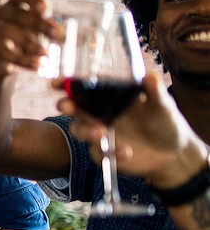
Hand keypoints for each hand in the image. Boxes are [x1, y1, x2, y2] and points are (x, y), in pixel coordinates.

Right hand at [0, 0, 61, 76]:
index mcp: (15, 5)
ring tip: (46, 54)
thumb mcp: (40, 29)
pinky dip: (24, 60)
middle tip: (56, 34)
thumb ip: (45, 22)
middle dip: (38, 23)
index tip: (45, 10)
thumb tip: (52, 23)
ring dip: (29, 43)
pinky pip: (4, 54)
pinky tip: (37, 65)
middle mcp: (1, 14)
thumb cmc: (28, 39)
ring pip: (6, 32)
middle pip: (15, 13)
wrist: (8, 63)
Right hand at [58, 70, 208, 186]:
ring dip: (86, 131)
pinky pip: (98, 154)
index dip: (67, 84)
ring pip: (80, 131)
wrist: (174, 153)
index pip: (85, 88)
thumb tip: (151, 75)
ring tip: (101, 133)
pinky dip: (110, 153)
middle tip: (67, 107)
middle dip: (67, 106)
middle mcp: (101, 114)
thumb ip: (155, 92)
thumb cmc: (166, 122)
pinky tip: (127, 152)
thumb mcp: (163, 106)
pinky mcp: (105, 154)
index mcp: (111, 98)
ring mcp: (101, 134)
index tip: (56, 83)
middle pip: (75, 109)